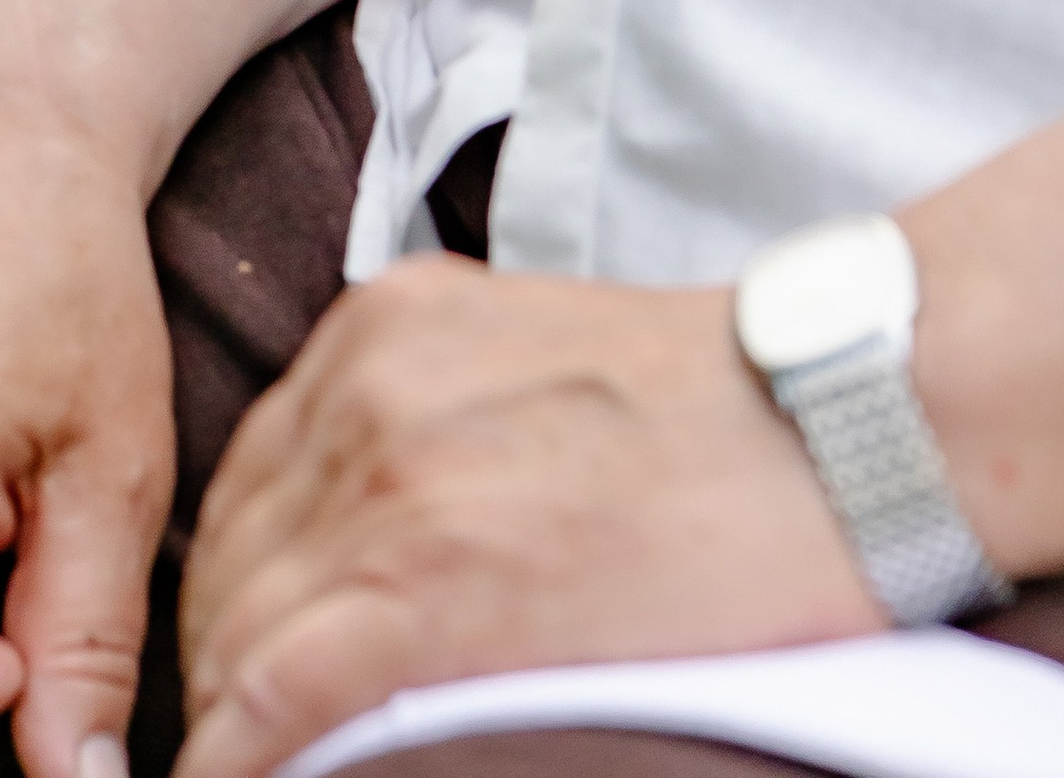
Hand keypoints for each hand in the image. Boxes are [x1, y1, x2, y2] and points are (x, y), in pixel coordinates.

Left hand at [174, 264, 880, 777]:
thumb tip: (363, 550)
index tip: (245, 666)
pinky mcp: (439, 574)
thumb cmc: (714, 416)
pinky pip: (285, 685)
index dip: (237, 595)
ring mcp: (396, 475)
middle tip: (254, 742)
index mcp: (384, 328)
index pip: (254, 486)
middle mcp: (366, 385)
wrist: (838, 420)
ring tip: (263, 769)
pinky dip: (243, 753)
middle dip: (225, 662)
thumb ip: (429, 422)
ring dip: (235, 715)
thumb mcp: (527, 367)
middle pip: (234, 558)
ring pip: (243, 626)